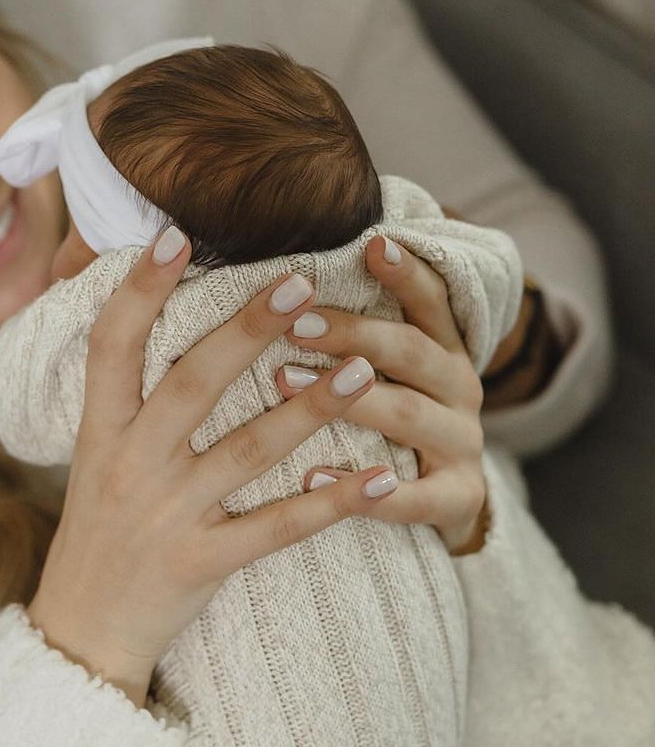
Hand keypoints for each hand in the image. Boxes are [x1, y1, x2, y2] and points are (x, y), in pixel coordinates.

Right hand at [26, 227, 391, 703]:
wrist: (82, 632)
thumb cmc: (96, 530)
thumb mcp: (94, 456)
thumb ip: (123, 396)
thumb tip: (142, 316)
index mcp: (100, 429)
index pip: (112, 344)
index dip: (139, 288)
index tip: (176, 235)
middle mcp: (131, 464)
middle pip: (193, 383)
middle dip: (247, 328)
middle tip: (300, 280)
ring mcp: (168, 514)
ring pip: (248, 450)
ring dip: (312, 406)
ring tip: (366, 366)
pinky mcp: (202, 562)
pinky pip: (275, 528)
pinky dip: (328, 503)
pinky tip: (373, 476)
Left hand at [276, 236, 487, 554]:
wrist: (442, 503)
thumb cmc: (389, 419)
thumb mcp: (387, 370)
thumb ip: (353, 329)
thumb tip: (283, 279)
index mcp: (443, 350)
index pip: (431, 302)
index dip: (406, 274)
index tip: (372, 243)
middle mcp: (461, 389)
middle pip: (412, 352)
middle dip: (355, 335)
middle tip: (295, 324)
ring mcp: (463, 444)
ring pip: (409, 415)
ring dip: (350, 400)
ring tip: (287, 382)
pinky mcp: (459, 499)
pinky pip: (412, 497)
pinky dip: (362, 489)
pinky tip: (312, 474)